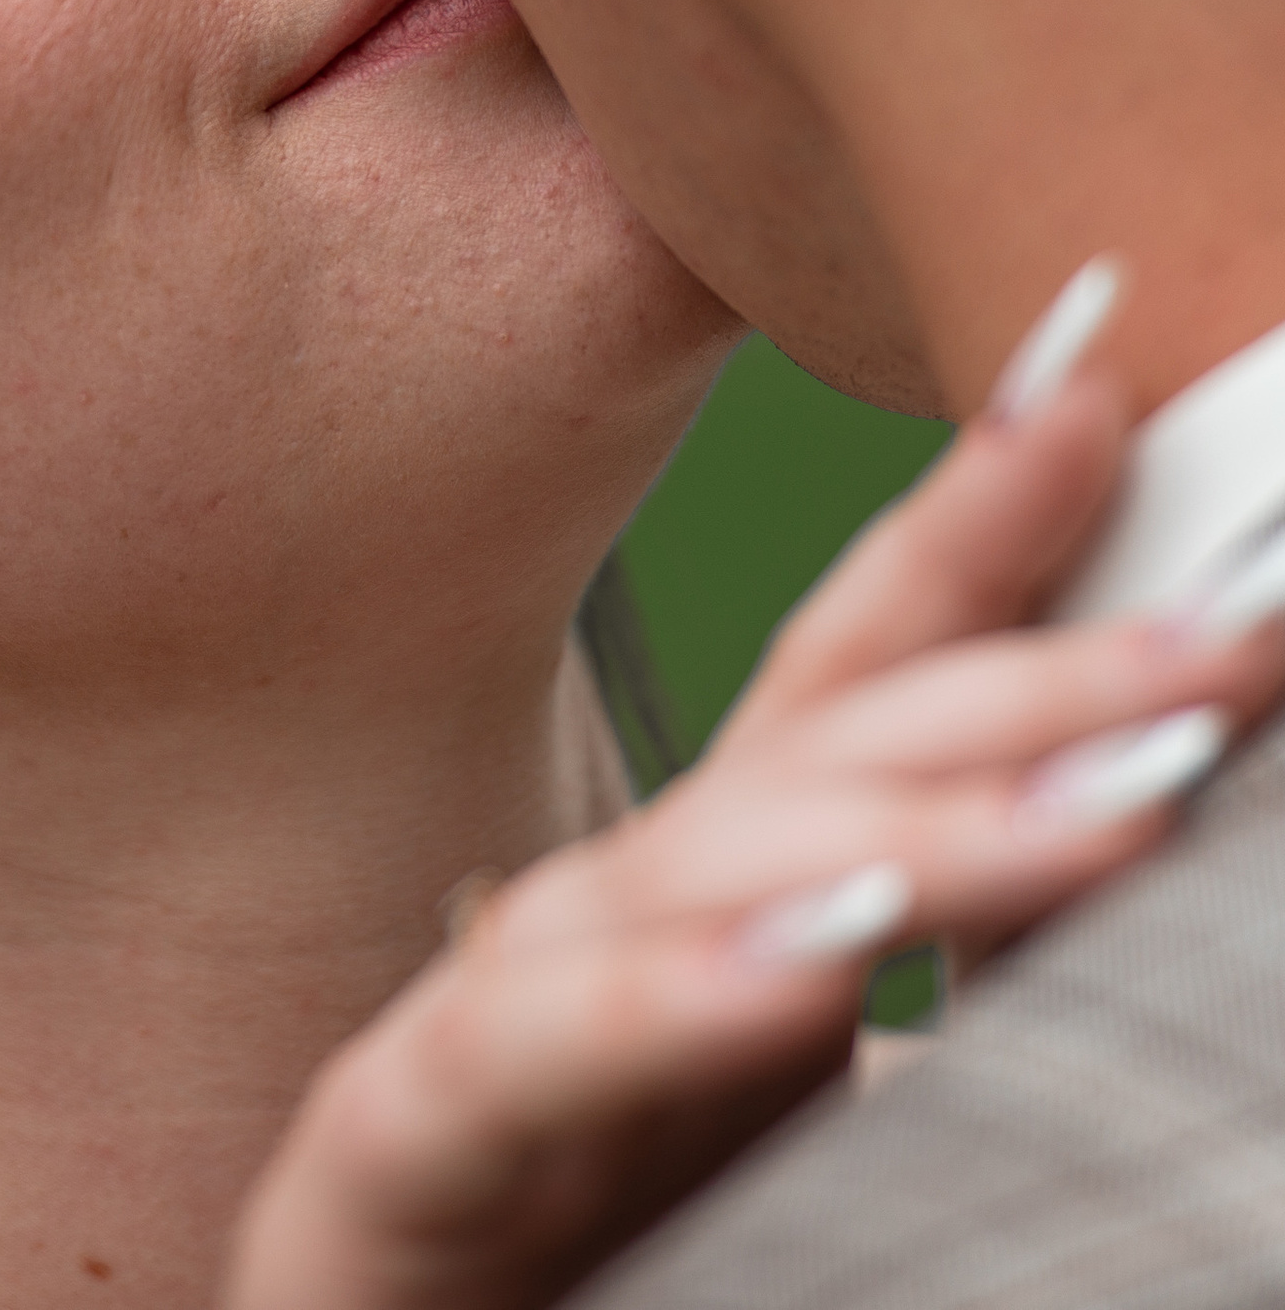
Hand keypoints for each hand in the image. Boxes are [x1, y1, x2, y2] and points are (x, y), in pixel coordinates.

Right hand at [224, 368, 1284, 1309]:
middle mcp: (622, 918)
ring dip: (914, 828)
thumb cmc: (625, 1262)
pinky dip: (673, 995)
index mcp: (738, 899)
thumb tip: (1183, 874)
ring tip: (1118, 804)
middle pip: (819, 751)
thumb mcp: (841, 1118)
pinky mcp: (399, 1136)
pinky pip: (533, 1048)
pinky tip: (820, 958)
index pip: (864, 675)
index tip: (1103, 379)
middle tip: (1235, 623)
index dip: (981, 526)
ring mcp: (504, 1007)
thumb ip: (986, 1006)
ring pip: (699, 872)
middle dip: (1028, 676)